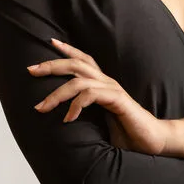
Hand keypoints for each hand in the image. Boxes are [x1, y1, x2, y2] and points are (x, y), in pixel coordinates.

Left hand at [28, 38, 169, 154]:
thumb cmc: (127, 134)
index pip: (84, 60)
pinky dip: (76, 105)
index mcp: (103, 85)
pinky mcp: (118, 100)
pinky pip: (91, 95)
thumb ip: (85, 117)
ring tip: (41, 107)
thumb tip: (62, 123)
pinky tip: (69, 119)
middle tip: (31, 69)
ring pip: (78, 80)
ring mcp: (112, 90)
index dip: (68, 49)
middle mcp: (107, 82)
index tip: (50, 42)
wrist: (152, 141)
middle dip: (52, 64)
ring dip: (56, 93)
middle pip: (77, 64)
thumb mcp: (99, 123)